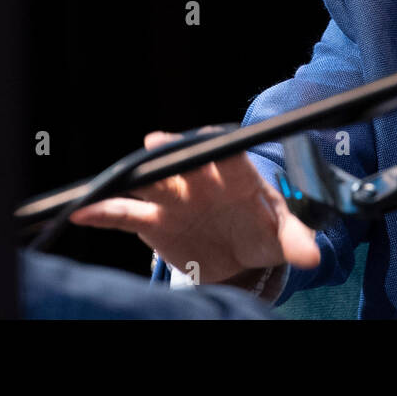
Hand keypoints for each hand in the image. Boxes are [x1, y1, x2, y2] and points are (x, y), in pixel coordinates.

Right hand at [68, 130, 321, 284]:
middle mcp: (201, 179)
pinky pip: (125, 214)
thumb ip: (297, 240)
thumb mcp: (284, 234)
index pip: (228, 154)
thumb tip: (315, 255)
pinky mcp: (153, 219)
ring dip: (136, 176)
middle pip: (184, 159)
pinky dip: (104, 212)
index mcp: (236, 174)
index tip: (211, 140)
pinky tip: (82, 211)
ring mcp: (174, 197)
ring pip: (152, 181)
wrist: (240, 250)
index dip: (219, 146)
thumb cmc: (264, 229)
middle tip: (156, 144)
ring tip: (119, 176)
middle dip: (171, 151)